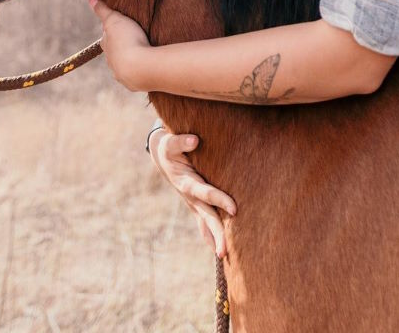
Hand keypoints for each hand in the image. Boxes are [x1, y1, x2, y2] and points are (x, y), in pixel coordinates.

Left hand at [88, 0, 152, 90]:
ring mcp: (122, 74)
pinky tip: (144, 70)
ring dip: (129, 61)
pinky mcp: (133, 83)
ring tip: (140, 56)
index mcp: (106, 45)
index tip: (119, 28)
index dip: (112, 32)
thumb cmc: (128, 41)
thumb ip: (103, 11)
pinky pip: (135, 77)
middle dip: (120, 48)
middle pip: (113, 53)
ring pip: (123, 66)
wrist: (140, 68)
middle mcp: (111, 61)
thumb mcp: (115, 20)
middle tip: (131, 41)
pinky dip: (138, 72)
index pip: (106, 38)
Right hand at [148, 125, 237, 258]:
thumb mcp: (170, 142)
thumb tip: (194, 140)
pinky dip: (211, 235)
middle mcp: (190, 198)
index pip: (206, 193)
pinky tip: (218, 250)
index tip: (235, 209)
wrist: (164, 158)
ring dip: (215, 239)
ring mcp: (194, 204)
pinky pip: (205, 223)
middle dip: (217, 234)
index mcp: (186, 183)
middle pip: (207, 218)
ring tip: (224, 257)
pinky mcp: (197, 205)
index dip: (219, 199)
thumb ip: (180, 141)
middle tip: (224, 252)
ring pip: (206, 224)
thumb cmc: (169, 148)